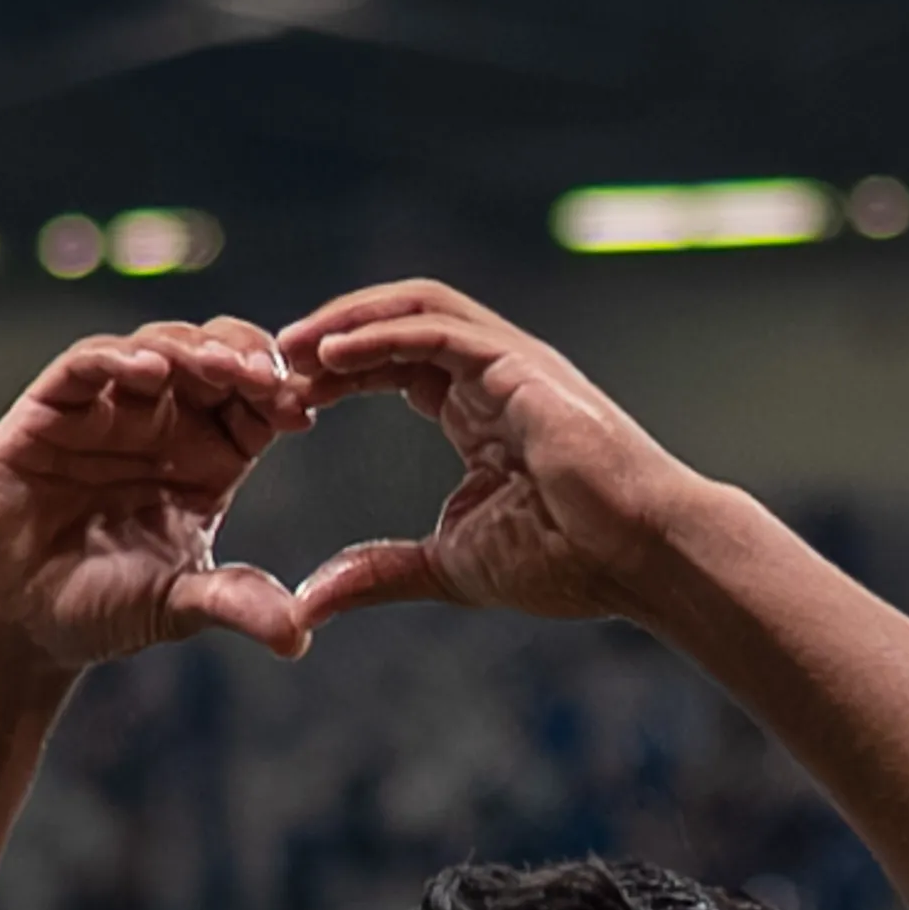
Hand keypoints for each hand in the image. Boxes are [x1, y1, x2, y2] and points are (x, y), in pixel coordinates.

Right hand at [0, 318, 318, 669]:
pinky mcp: (48, 410)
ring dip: (193, 349)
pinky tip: (149, 370)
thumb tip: (300, 638)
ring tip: (222, 367)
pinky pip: (85, 366)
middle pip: (215, 358)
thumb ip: (234, 605)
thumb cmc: (98, 607)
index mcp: (207, 460)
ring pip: (158, 348)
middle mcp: (161, 425)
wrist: (13, 621)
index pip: (255, 405)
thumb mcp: (177, 607)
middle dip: (246, 356)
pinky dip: (118, 359)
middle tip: (270, 374)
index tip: (304, 410)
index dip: (282, 396)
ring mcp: (105, 411)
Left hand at [276, 281, 710, 624]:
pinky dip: (379, 334)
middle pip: (396, 324)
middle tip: (268, 362)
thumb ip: (381, 571)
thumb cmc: (570, 561)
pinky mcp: (520, 364)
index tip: (285, 401)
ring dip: (347, 321)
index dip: (337, 376)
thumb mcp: (450, 566)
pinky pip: (437, 327)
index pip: (395, 367)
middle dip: (329, 337)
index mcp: (481, 413)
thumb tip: (311, 601)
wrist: (641, 556)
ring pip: (415, 308)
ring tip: (290, 348)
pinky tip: (331, 357)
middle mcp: (494, 375)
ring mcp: (510, 362)